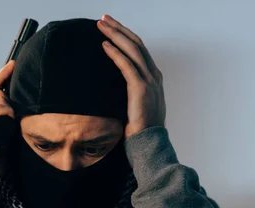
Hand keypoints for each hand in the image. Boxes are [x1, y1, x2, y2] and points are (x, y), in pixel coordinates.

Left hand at [97, 15, 165, 137]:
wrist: (148, 142)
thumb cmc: (140, 128)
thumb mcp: (135, 105)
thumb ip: (130, 92)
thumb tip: (114, 87)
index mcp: (153, 77)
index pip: (139, 49)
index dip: (125, 35)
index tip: (111, 27)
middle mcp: (153, 74)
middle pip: (135, 43)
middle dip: (119, 28)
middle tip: (104, 18)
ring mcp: (149, 80)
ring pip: (132, 49)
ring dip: (115, 34)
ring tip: (101, 25)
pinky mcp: (140, 88)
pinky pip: (126, 65)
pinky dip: (115, 53)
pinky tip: (104, 45)